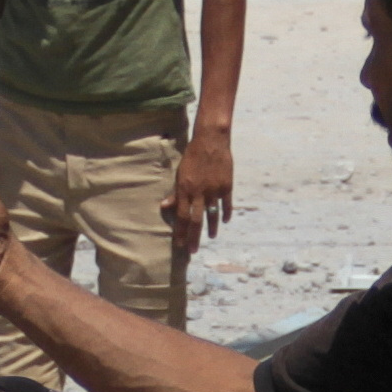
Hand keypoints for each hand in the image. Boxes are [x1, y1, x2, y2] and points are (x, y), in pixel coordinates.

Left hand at [164, 128, 234, 258]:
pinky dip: (225, 213)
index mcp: (185, 190)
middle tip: (192, 250)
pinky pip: (226, 204)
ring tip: (210, 237)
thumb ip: (175, 192)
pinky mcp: (226, 186)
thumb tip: (164, 206)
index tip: (179, 244)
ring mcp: (214, 190)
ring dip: (211, 228)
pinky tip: (224, 221)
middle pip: (195, 220)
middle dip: (193, 237)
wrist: (211, 141)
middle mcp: (199, 193)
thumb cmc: (192, 156)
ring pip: (212, 215)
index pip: (181, 216)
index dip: (179, 232)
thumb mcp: (180, 173)